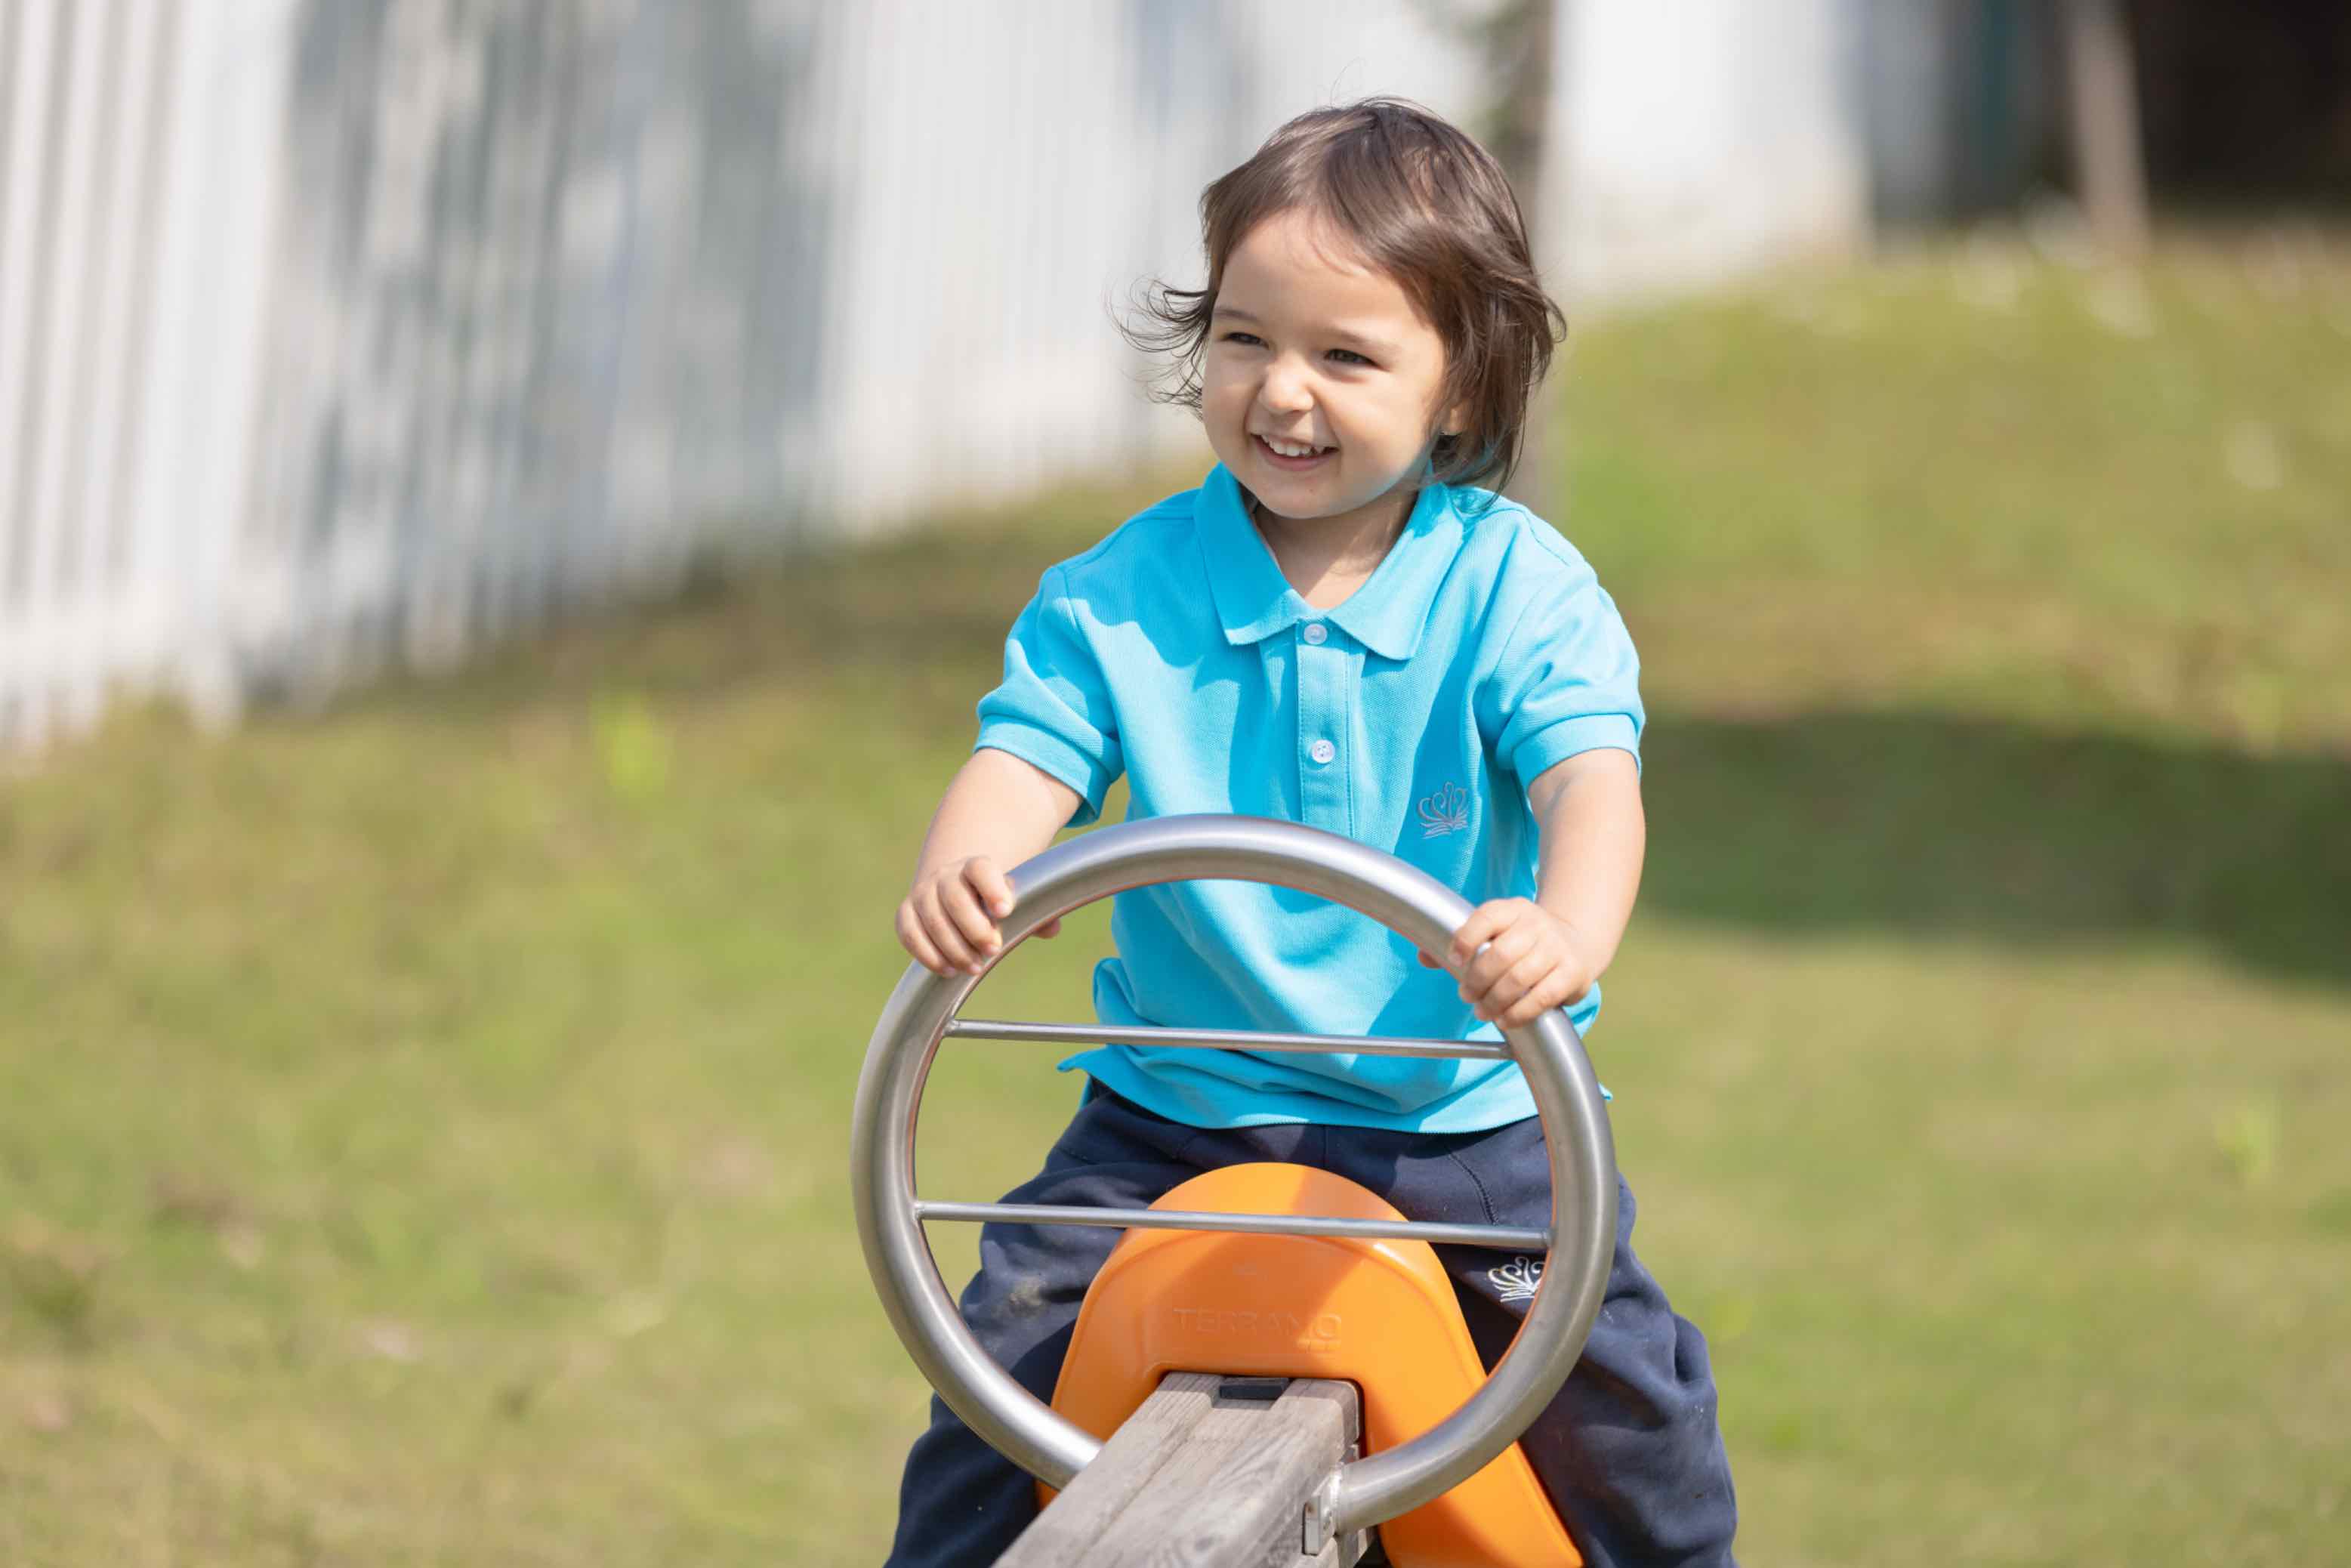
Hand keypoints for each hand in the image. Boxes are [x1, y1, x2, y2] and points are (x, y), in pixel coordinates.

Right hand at [896, 856, 1060, 975]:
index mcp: (975, 866)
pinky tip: (948, 970)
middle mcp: (946, 875)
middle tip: (994, 950)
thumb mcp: (1013, 901)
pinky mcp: (907, 913)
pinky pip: (910, 933)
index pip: (981, 869)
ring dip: (955, 948)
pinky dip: (927, 954)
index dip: (992, 888)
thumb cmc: (991, 901)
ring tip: (975, 968)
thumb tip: (1050, 928)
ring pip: (933, 920)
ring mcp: (923, 893)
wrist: (955, 889)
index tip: (1006, 911)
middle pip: (955, 898)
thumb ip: (1035, 913)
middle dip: (975, 929)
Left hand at [1418, 898, 1594, 1028]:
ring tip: (1482, 1011)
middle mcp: (1537, 924)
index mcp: (1513, 909)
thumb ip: (1461, 944)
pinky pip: (1542, 997)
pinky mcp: (1572, 973)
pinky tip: (1505, 1020)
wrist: (1576, 943)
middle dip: (1476, 980)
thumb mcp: (1495, 932)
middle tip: (1466, 995)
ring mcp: (1557, 947)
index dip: (1465, 939)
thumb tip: (1424, 957)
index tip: (1453, 960)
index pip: (1486, 917)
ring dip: (1494, 1001)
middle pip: (1500, 953)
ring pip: (1519, 978)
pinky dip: (1519, 1013)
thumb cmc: (1522, 942)